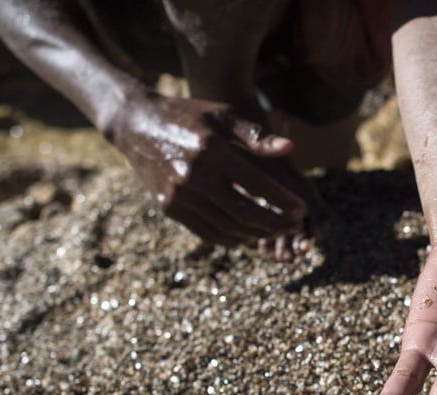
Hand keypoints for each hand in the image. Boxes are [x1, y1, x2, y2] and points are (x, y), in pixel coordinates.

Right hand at [110, 92, 314, 257]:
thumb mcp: (222, 115)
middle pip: (245, 213)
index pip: (257, 186)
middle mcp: (194, 176)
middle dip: (276, 224)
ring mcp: (178, 195)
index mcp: (212, 151)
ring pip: (227, 227)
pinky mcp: (168, 207)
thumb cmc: (187, 115)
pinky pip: (206, 232)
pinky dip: (231, 237)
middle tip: (294, 225)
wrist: (134, 123)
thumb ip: (256, 135)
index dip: (283, 202)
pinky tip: (249, 234)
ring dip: (257, 233)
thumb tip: (290, 148)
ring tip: (276, 230)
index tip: (302, 210)